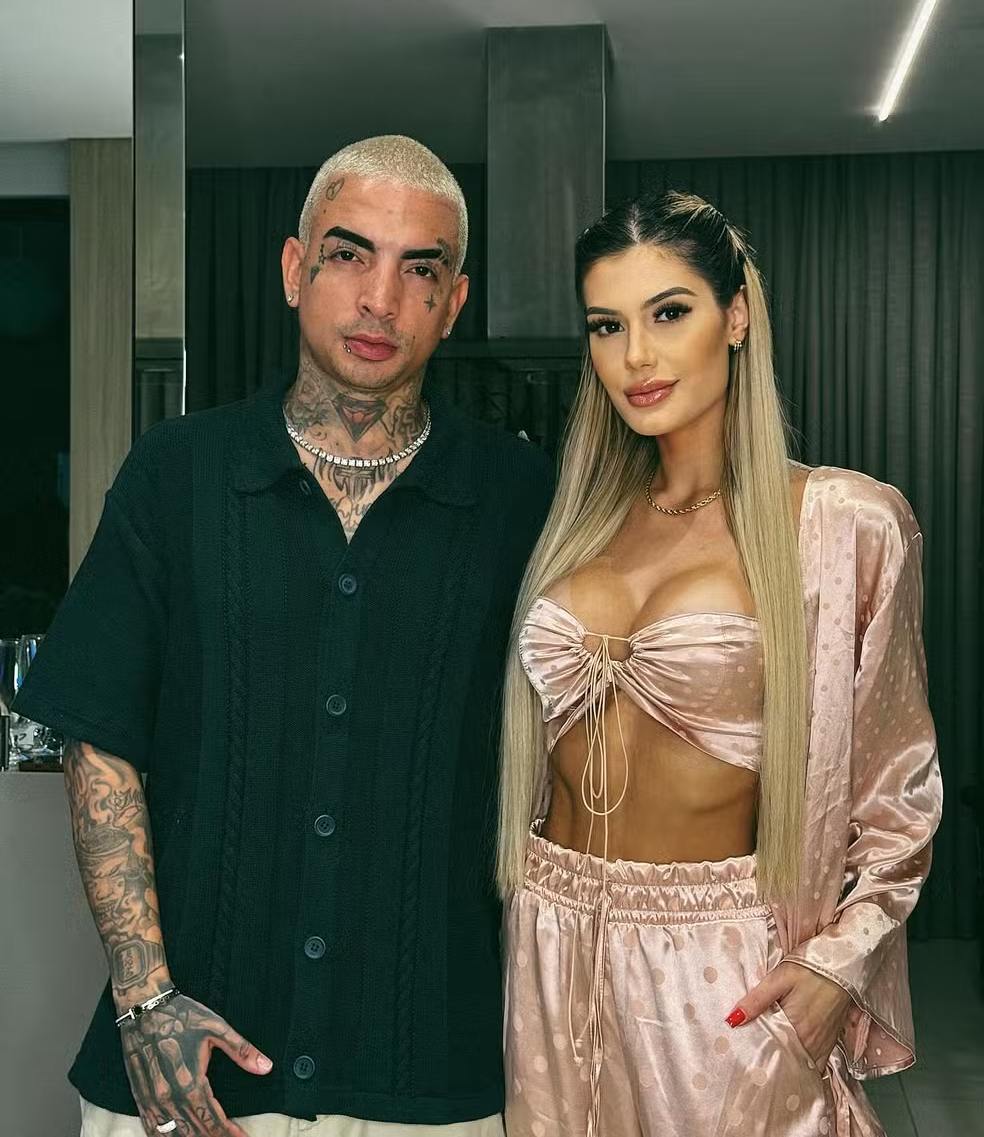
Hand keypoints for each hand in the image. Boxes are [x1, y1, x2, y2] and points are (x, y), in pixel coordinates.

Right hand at [120, 994, 271, 1135]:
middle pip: (194, 1132)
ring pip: (172, 1135)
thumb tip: (266, 1067)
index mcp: (191, 1082)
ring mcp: (152, 1100)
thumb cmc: (181, 1015)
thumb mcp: (216, 1028)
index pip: (213, 1120)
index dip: (230, 1134)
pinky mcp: (140, 1097)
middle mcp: (170, 1097)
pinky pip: (151, 1128)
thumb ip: (242, 1051)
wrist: (144, 1007)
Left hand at [725, 960, 852, 1070]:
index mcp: (798, 1030)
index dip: (760, 1059)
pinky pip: (817, 1059)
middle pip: (790, 1063)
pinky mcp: (832, 1038)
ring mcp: (825, 1042)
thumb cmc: (809, 968)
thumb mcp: (778, 979)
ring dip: (789, 1062)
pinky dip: (804, 1060)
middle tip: (754, 1060)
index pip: (776, 1056)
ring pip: (804, 1063)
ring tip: (770, 1058)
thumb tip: (732, 1020)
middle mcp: (814, 1042)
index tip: (746, 1058)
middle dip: (774, 1063)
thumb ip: (756, 1001)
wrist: (841, 961)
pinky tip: (792, 1053)